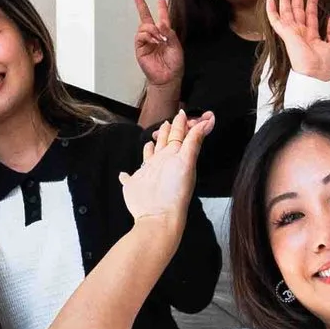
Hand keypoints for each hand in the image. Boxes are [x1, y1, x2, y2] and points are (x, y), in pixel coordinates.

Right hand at [118, 106, 210, 224]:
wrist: (158, 216)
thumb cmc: (174, 192)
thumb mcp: (186, 161)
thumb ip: (194, 141)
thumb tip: (207, 122)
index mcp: (175, 157)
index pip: (179, 136)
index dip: (181, 124)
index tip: (182, 112)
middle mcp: (163, 163)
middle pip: (165, 143)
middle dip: (167, 131)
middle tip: (169, 120)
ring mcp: (148, 174)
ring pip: (149, 156)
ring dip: (150, 148)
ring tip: (151, 139)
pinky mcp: (135, 185)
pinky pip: (128, 178)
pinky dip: (125, 176)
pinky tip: (123, 174)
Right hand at [131, 0, 183, 94]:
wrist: (168, 77)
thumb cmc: (174, 64)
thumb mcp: (176, 46)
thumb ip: (170, 33)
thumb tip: (161, 24)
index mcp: (165, 34)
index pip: (162, 18)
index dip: (161, 8)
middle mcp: (154, 35)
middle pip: (145, 17)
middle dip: (140, 4)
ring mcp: (146, 41)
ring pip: (144, 26)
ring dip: (152, 29)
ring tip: (159, 39)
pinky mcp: (140, 48)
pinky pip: (140, 35)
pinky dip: (148, 35)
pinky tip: (154, 40)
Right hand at [269, 0, 329, 82]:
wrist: (316, 75)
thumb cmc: (325, 66)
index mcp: (311, 36)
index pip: (310, 15)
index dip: (311, 2)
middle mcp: (300, 33)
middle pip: (297, 9)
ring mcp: (292, 33)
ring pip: (287, 11)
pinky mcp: (286, 34)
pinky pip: (276, 21)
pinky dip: (271, 11)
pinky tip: (269, 0)